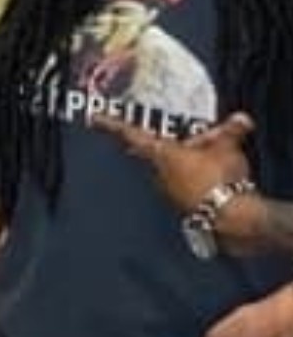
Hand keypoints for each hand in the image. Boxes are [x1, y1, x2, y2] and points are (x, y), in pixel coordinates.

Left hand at [92, 110, 254, 213]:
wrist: (231, 217)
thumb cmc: (220, 177)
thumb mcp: (228, 146)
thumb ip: (230, 131)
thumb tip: (240, 119)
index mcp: (162, 155)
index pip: (133, 135)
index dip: (113, 125)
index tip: (95, 119)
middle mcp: (158, 175)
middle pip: (164, 152)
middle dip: (183, 145)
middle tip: (210, 140)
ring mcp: (168, 193)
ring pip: (177, 169)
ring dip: (194, 163)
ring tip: (222, 161)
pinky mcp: (181, 207)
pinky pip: (187, 186)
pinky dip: (200, 180)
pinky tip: (220, 182)